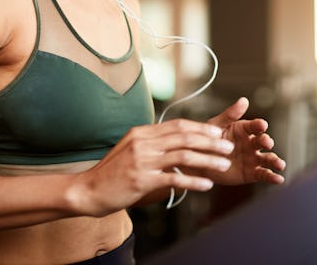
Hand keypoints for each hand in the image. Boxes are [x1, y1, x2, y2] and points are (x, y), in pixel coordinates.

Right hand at [73, 119, 233, 215]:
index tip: (218, 133)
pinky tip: (207, 185)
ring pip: (183, 156)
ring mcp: (142, 161)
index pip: (178, 125)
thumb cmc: (112, 172)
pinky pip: (174, 179)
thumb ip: (152, 143)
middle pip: (184, 137)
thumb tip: (175, 140)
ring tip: (223, 165)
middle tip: (228, 147)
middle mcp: (143, 143)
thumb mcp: (131, 149)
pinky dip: (193, 181)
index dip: (200, 128)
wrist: (88, 190)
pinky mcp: (142, 180)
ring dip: (207, 160)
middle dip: (210, 142)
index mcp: (142, 133)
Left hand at [204, 97, 285, 185]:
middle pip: (263, 141)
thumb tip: (244, 100)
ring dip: (275, 161)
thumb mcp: (216, 125)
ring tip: (280, 165)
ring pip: (267, 159)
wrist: (200, 163)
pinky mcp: (251, 173)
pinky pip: (263, 174)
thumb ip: (230, 114)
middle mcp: (251, 143)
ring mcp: (253, 158)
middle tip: (267, 143)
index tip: (262, 125)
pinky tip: (278, 179)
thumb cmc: (207, 140)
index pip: (254, 126)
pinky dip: (272, 177)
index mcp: (244, 129)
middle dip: (267, 141)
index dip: (259, 125)